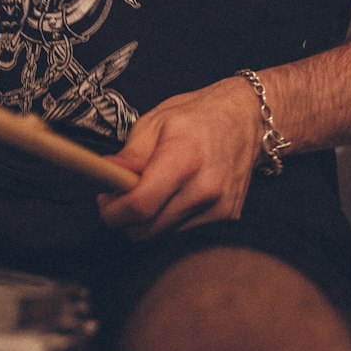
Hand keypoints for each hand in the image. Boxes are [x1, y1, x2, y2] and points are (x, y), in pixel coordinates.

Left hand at [96, 79, 263, 240]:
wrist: (246, 119)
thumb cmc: (197, 115)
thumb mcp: (154, 121)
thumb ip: (130, 155)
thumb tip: (105, 176)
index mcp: (183, 158)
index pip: (140, 204)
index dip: (113, 211)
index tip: (104, 201)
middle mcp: (205, 189)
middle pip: (148, 229)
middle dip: (124, 219)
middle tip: (119, 195)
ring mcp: (220, 207)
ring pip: (163, 235)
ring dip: (147, 220)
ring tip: (149, 190)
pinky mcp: (228, 218)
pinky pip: (183, 232)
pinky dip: (169, 219)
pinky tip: (172, 194)